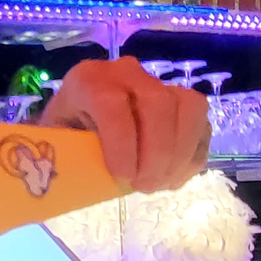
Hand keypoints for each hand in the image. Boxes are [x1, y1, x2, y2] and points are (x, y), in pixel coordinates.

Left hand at [39, 57, 210, 193]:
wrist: (82, 123)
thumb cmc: (66, 137)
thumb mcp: (58, 144)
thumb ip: (71, 156)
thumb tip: (82, 179)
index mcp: (89, 80)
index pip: (111, 104)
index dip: (121, 144)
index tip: (122, 178)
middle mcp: (126, 73)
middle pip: (158, 102)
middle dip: (156, 152)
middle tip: (144, 187)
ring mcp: (160, 83)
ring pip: (189, 107)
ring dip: (180, 153)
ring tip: (159, 184)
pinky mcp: (183, 102)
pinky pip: (202, 124)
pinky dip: (193, 156)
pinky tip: (171, 178)